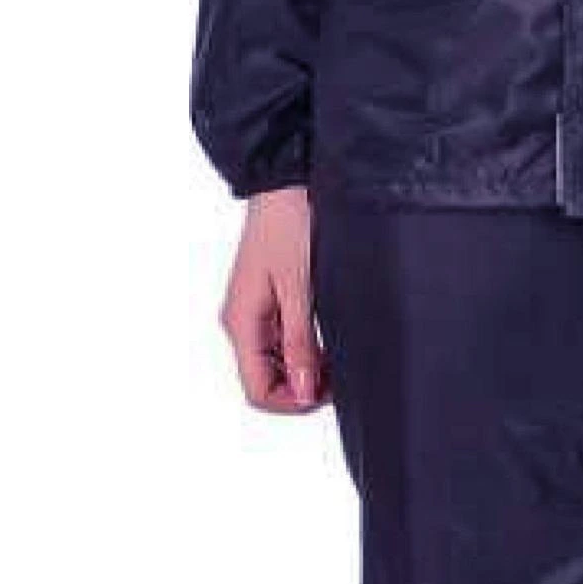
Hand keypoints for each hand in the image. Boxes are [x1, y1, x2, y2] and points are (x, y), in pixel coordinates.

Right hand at [220, 184, 328, 412]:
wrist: (285, 181)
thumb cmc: (291, 225)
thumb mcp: (301, 288)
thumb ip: (300, 342)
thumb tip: (302, 390)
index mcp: (241, 323)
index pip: (257, 391)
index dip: (293, 402)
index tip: (329, 390)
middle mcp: (241, 322)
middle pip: (266, 380)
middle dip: (303, 385)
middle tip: (342, 371)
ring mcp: (253, 312)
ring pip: (276, 362)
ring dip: (306, 366)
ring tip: (339, 351)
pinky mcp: (267, 300)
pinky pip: (282, 340)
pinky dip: (305, 346)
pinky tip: (329, 336)